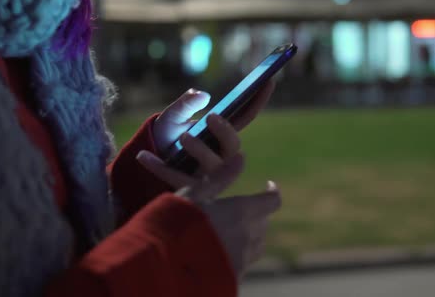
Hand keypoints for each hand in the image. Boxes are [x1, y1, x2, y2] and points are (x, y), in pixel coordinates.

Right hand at [136, 153, 281, 277]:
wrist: (163, 264)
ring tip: (230, 231)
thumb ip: (220, 177)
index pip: (271, 201)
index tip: (267, 186)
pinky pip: (242, 264)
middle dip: (257, 214)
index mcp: (242, 212)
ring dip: (249, 236)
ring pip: (255, 246)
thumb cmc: (177, 222)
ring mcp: (241, 260)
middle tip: (240, 209)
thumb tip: (240, 156)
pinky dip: (236, 255)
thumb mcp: (196, 193)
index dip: (272, 193)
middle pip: (263, 223)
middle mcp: (248, 236)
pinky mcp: (232, 277)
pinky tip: (219, 252)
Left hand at [153, 81, 275, 172]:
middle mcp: (219, 155)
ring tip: (183, 137)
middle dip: (226, 133)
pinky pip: (178, 179)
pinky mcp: (188, 187)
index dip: (257, 100)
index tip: (267, 80)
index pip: (245, 117)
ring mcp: (206, 173)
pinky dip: (160, 168)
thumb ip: (186, 104)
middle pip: (234, 147)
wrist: (150, 158)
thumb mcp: (173, 116)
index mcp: (221, 134)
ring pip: (212, 166)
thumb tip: (201, 95)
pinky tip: (143, 156)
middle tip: (211, 116)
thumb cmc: (168, 135)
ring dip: (200, 150)